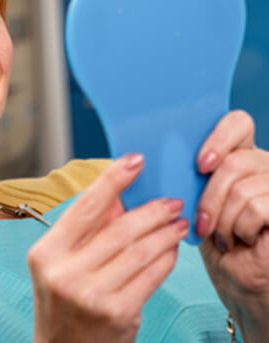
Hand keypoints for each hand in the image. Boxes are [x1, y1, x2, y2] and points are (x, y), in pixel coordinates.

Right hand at [28, 154, 187, 342]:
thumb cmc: (63, 301)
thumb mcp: (62, 262)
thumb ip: (88, 230)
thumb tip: (122, 197)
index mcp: (46, 252)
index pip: (84, 207)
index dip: (112, 180)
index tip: (135, 160)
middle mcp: (65, 272)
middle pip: (118, 229)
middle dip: (151, 210)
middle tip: (171, 201)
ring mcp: (91, 295)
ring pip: (139, 251)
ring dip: (164, 233)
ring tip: (178, 222)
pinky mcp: (118, 313)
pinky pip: (150, 275)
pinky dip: (166, 258)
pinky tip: (172, 249)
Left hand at [196, 110, 268, 341]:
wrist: (240, 283)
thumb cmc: (215, 241)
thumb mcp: (196, 201)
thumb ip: (188, 173)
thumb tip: (149, 154)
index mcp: (241, 155)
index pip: (238, 122)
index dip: (220, 137)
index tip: (200, 164)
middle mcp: (265, 165)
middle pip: (236, 160)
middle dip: (210, 197)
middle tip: (203, 223)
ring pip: (244, 187)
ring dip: (224, 219)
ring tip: (223, 236)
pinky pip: (259, 207)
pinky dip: (242, 228)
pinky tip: (241, 240)